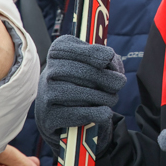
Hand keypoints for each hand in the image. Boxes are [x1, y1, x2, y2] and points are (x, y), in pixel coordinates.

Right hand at [35, 35, 125, 149]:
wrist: (58, 111)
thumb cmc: (82, 81)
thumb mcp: (94, 64)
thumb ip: (108, 59)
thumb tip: (110, 60)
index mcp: (58, 52)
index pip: (79, 51)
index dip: (97, 55)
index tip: (109, 59)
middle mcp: (48, 71)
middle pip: (83, 72)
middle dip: (106, 78)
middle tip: (119, 84)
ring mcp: (46, 94)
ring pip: (78, 93)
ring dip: (103, 97)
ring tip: (112, 99)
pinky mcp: (48, 115)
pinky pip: (75, 113)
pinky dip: (95, 113)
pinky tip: (105, 113)